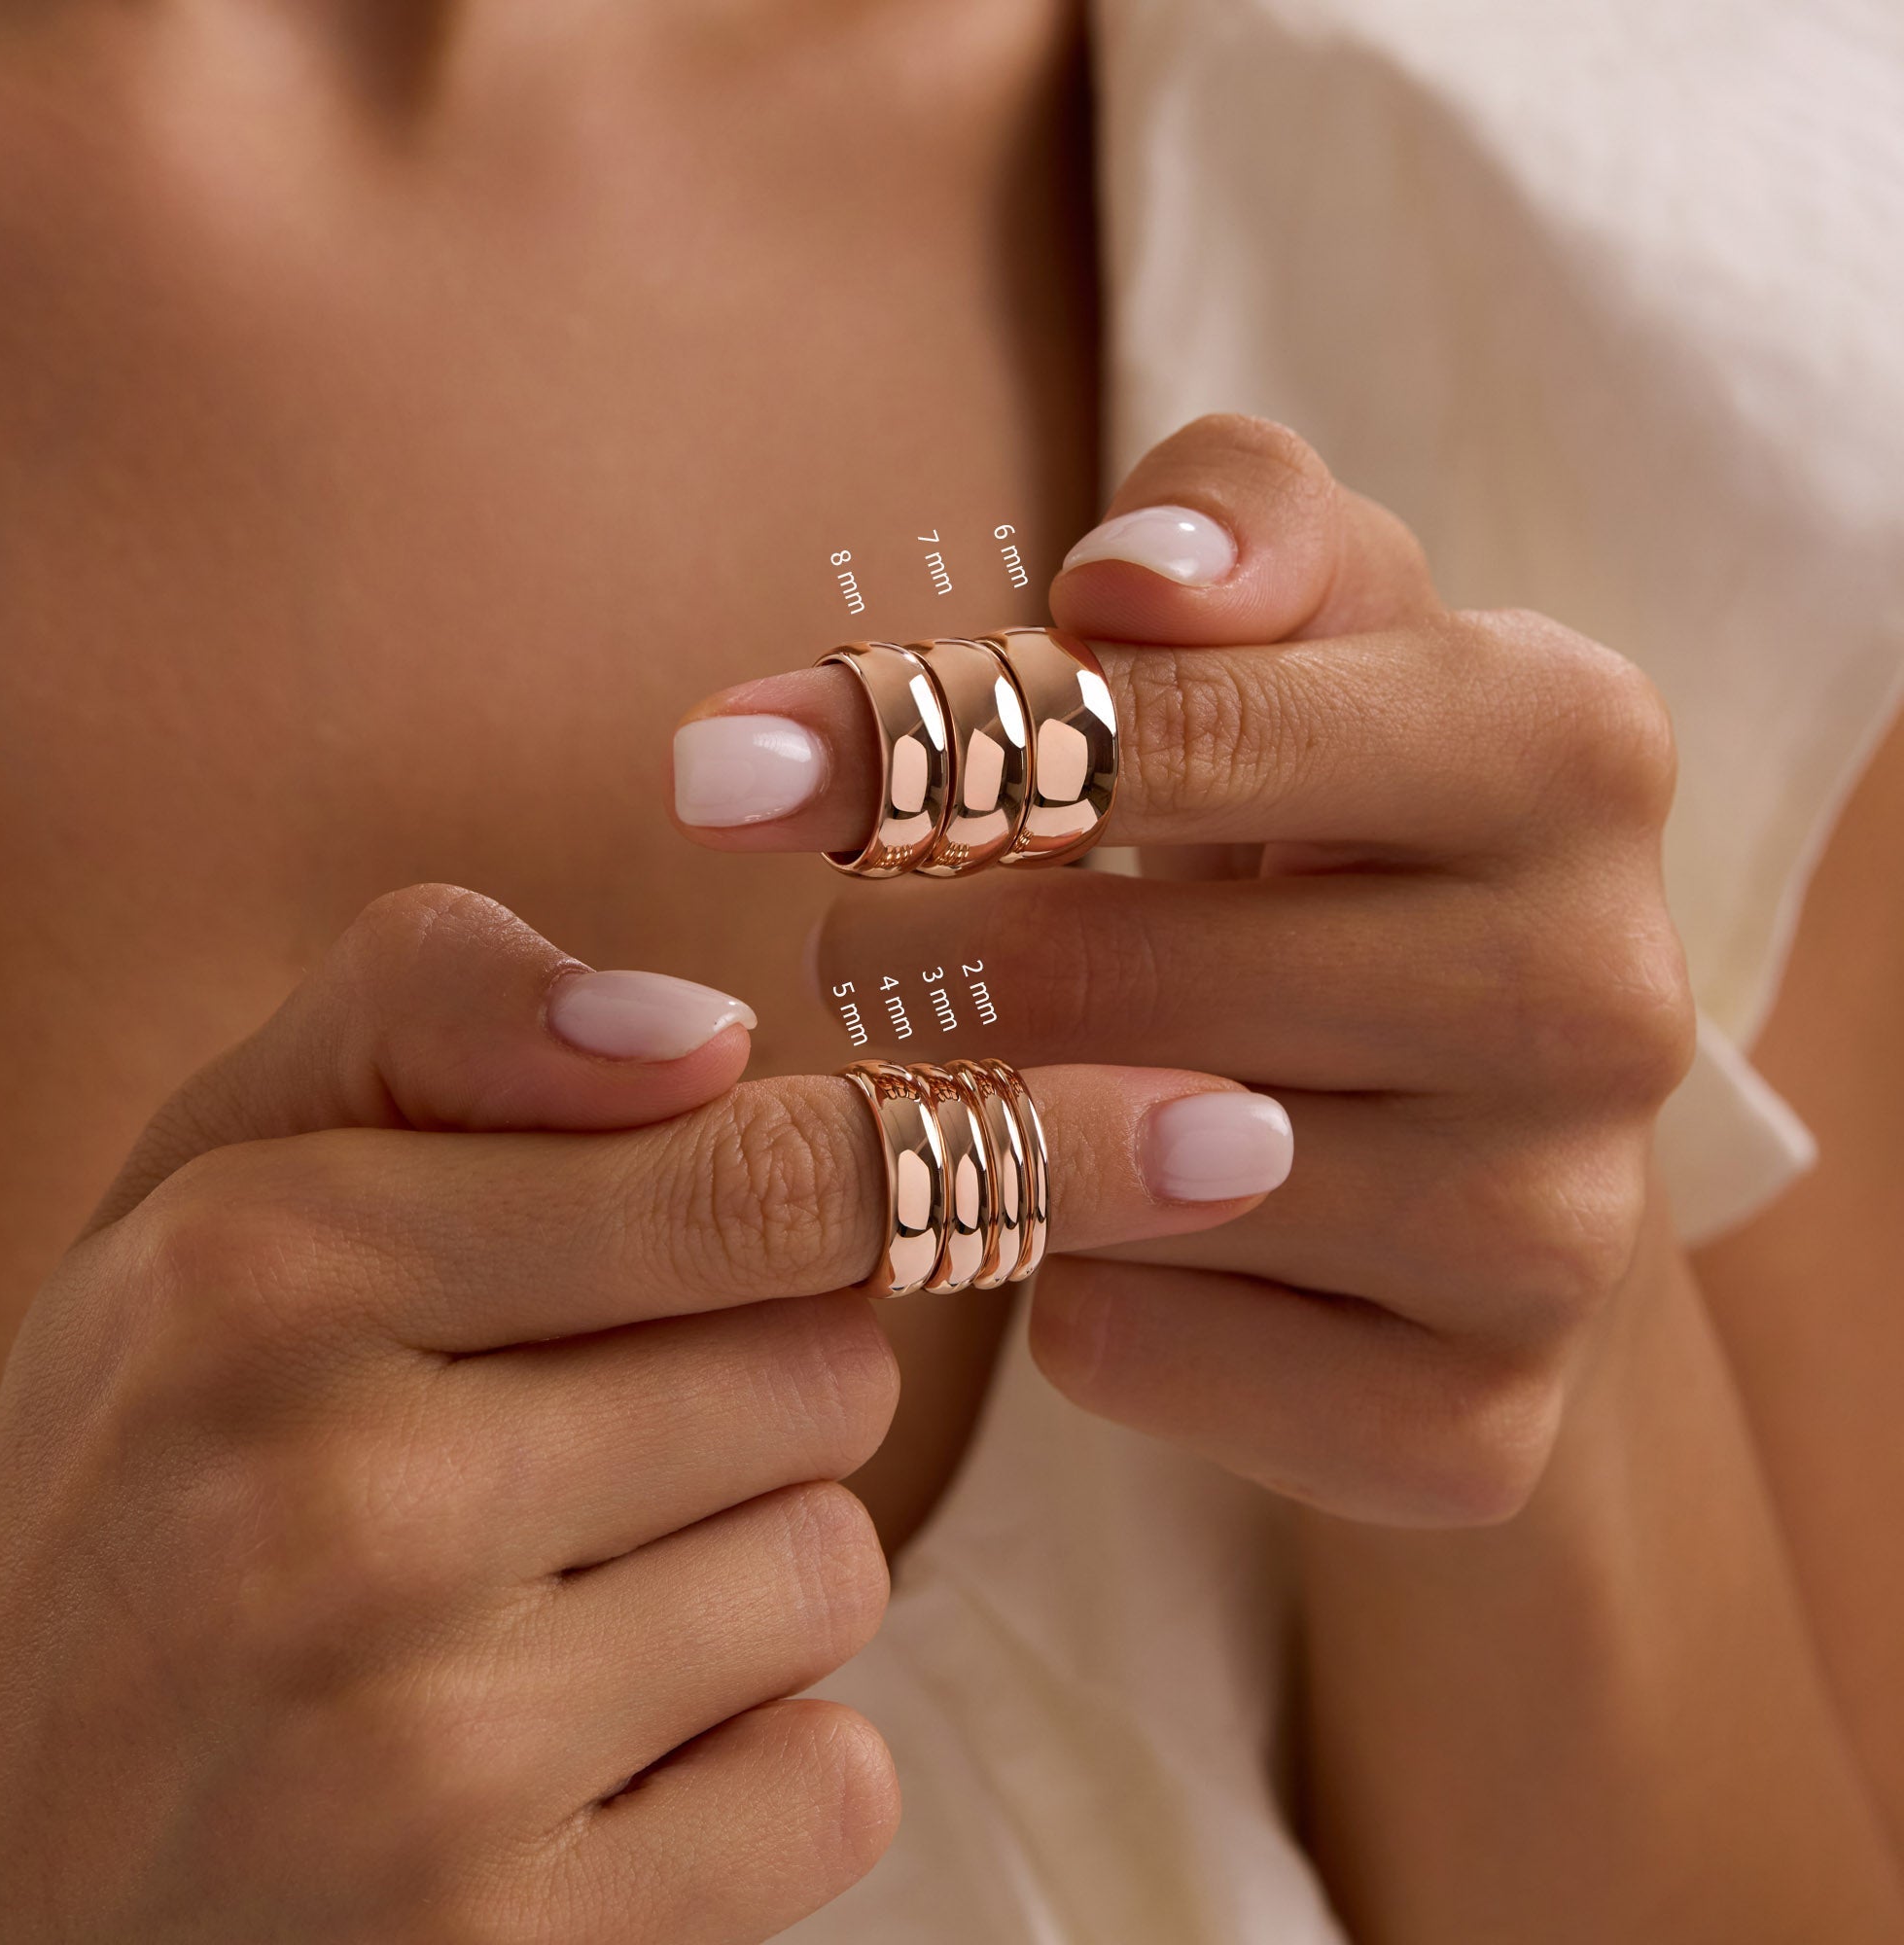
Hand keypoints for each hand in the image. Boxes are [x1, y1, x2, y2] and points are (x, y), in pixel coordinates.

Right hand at [0, 885, 1271, 1941]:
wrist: (5, 1843)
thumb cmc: (168, 1459)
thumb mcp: (224, 1179)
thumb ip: (432, 1015)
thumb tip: (700, 1029)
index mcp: (270, 1271)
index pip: (757, 1175)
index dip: (999, 1141)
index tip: (1206, 1129)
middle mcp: (335, 1514)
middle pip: (827, 1366)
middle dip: (766, 1366)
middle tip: (574, 1418)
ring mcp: (419, 1765)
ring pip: (835, 1565)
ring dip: (749, 1555)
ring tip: (535, 1594)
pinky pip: (824, 1782)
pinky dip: (752, 1756)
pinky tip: (566, 1755)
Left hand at [670, 413, 1696, 1526]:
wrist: (1478, 1124)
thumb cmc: (1345, 834)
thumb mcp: (1320, 636)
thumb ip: (1233, 524)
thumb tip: (1126, 575)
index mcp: (1568, 744)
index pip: (1173, 725)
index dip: (915, 745)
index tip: (728, 775)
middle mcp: (1605, 996)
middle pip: (1109, 974)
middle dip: (913, 958)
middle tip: (859, 952)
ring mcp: (1556, 1236)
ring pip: (1107, 1183)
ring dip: (970, 1129)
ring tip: (965, 1078)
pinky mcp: (1476, 1425)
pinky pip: (1133, 1352)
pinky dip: (1053, 1297)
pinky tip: (1090, 1242)